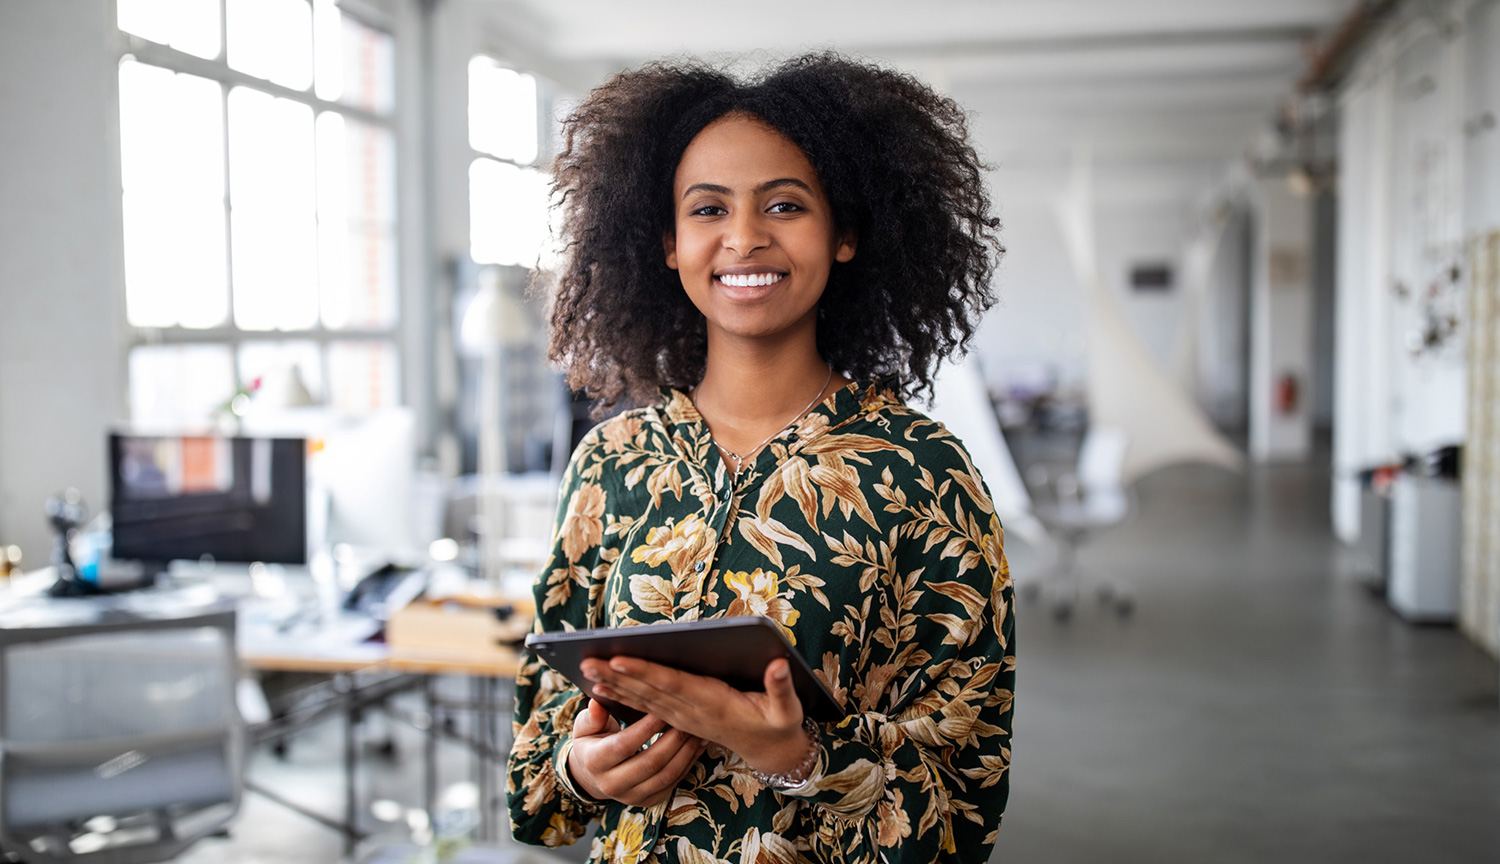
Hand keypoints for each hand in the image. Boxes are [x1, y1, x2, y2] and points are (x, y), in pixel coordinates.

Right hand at [565, 698, 704, 807]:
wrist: (592, 775)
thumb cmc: (592, 742)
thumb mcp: (585, 727)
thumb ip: (593, 716)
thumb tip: (597, 703)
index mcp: (595, 762)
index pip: (624, 745)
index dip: (646, 728)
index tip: (663, 709)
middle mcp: (611, 784)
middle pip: (650, 763)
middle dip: (672, 739)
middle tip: (686, 718)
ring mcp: (631, 796)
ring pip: (665, 775)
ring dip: (685, 752)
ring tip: (696, 731)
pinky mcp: (648, 801)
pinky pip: (673, 783)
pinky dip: (688, 763)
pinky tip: (697, 746)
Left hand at [582, 656, 812, 778]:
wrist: (771, 752)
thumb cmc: (779, 725)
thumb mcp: (788, 710)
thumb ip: (782, 687)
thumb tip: (780, 664)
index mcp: (714, 704)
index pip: (673, 685)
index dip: (646, 673)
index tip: (619, 660)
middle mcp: (693, 712)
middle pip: (650, 692)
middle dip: (617, 677)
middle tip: (588, 661)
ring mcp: (684, 718)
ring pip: (644, 700)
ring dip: (615, 686)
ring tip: (587, 671)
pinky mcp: (681, 719)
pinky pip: (647, 707)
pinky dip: (625, 697)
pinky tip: (604, 688)